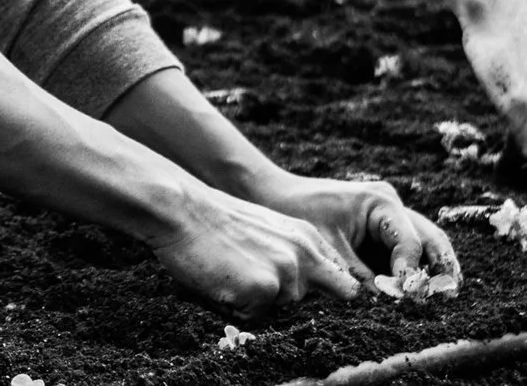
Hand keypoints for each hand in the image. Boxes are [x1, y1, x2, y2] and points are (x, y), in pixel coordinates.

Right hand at [145, 183, 365, 319]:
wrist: (181, 209)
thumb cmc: (215, 220)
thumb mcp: (267, 228)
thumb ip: (293, 255)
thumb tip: (303, 291)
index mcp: (308, 237)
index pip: (345, 283)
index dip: (333, 299)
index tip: (318, 306)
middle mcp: (305, 255)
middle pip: (316, 303)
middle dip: (292, 304)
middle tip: (254, 285)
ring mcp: (287, 273)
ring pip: (280, 311)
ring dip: (256, 304)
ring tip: (230, 273)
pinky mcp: (264, 290)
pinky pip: (252, 318)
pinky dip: (235, 309)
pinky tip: (219, 281)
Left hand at [247, 172, 461, 289]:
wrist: (275, 196)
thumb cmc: (297, 214)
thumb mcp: (328, 250)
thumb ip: (359, 277)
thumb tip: (388, 304)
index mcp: (380, 202)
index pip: (410, 242)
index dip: (411, 273)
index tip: (407, 297)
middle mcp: (391, 206)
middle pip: (431, 237)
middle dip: (442, 267)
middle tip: (449, 296)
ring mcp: (389, 216)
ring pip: (425, 243)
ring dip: (433, 269)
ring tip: (445, 296)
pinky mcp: (382, 229)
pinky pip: (407, 249)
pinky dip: (415, 268)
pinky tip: (420, 291)